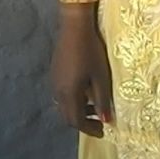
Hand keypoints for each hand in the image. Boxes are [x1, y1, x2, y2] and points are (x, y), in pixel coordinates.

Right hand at [51, 4, 112, 137]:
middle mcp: (58, 92)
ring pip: (64, 105)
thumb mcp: (100, 76)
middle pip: (68, 116)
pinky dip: (73, 100)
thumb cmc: (91, 51)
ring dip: (78, 110)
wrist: (74, 27)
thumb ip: (102, 99)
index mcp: (69, 94)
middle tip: (99, 122)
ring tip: (94, 106)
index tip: (103, 131)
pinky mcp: (55, 72)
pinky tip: (85, 91)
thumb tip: (105, 120)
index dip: (89, 129)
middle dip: (83, 122)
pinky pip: (62, 94)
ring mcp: (54, 82)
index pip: (77, 121)